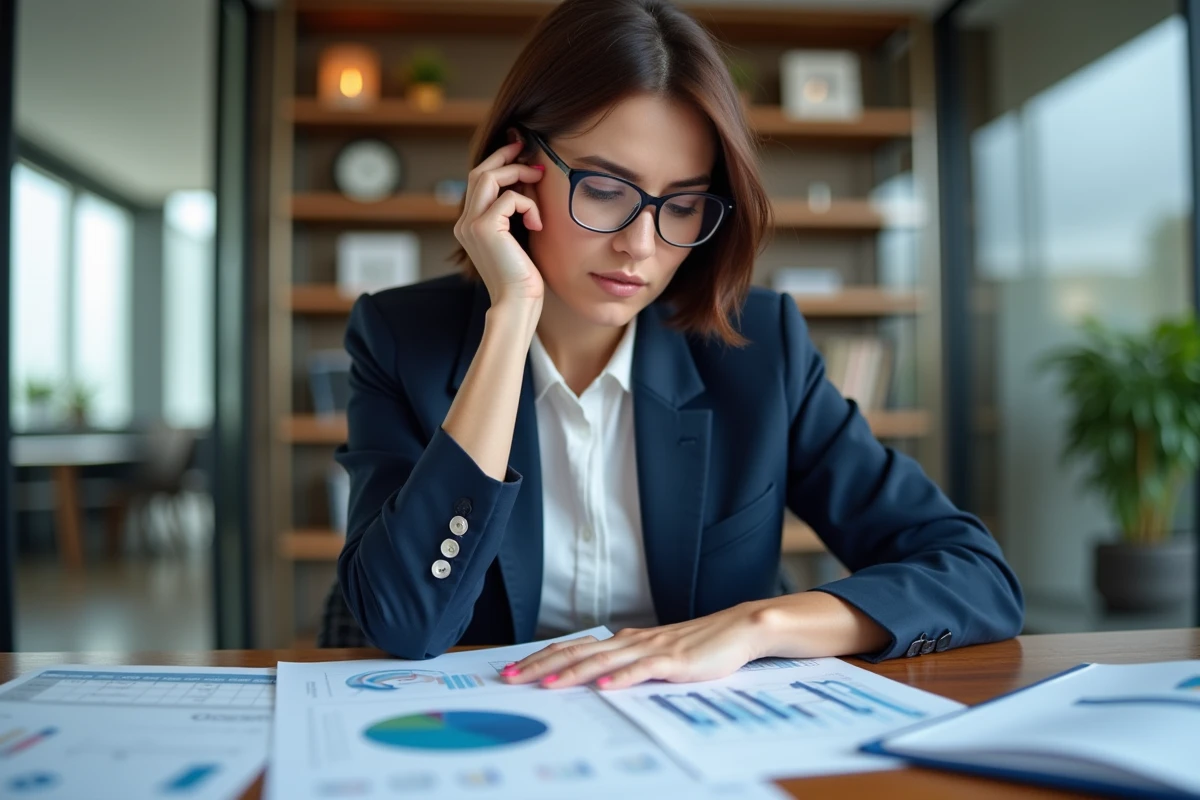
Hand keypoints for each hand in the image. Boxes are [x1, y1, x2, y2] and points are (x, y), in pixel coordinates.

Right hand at [453, 139, 545, 305]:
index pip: (478, 183)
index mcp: (469, 226)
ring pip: (490, 177)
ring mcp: (471, 224)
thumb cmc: (522, 277)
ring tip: (539, 178)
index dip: (498, 163)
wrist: (516, 304)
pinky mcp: (484, 227)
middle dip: (504, 156)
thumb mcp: (516, 239)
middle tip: (526, 147)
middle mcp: (464, 222)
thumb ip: (513, 214)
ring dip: (518, 172)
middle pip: (479, 173)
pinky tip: (538, 224)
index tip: (519, 152)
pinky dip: (530, 205)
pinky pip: (511, 198)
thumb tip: (526, 182)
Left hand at [500, 605, 766, 689]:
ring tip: (547, 684)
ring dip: (573, 673)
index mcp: (625, 640)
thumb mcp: (655, 655)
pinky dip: (621, 678)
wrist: (737, 629)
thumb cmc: (698, 646)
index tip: (514, 670)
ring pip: (604, 661)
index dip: (542, 658)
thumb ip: (627, 663)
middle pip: (578, 652)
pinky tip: (604, 687)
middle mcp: (632, 641)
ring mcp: (652, 650)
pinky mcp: (673, 661)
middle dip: (541, 665)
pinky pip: (643, 670)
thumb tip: (597, 676)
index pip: (574, 647)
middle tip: (511, 678)